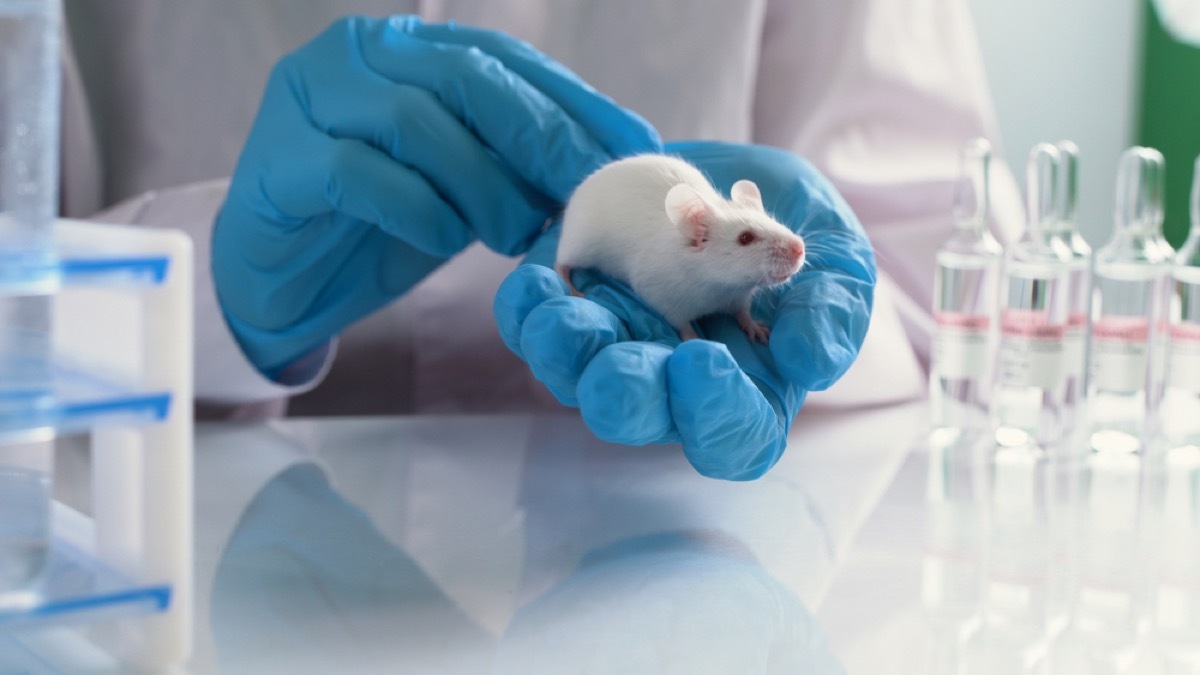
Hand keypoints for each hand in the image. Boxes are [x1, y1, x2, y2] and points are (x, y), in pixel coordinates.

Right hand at [213, 16, 659, 377]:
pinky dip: (417, 209)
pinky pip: (358, 173)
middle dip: (541, 137)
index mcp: (408, 48)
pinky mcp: (277, 159)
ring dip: (484, 184)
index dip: (577, 101)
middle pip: (467, 79)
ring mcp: (309, 100)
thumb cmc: (380, 227)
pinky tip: (443, 239)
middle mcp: (356, 55)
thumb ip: (519, 165)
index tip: (636, 147)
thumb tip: (612, 169)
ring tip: (517, 234)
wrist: (281, 281)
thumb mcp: (466, 189)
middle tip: (585, 195)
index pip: (507, 61)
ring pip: (417, 121)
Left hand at [494, 141, 874, 479]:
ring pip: (578, 379)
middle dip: (626, 396)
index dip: (715, 416)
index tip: (700, 361)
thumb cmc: (790, 240)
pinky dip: (529, 310)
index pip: (734, 438)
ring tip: (565, 315)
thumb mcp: (838, 264)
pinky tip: (536, 282)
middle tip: (616, 369)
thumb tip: (808, 364)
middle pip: (644, 417)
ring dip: (567, 353)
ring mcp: (618, 348)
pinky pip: (536, 328)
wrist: (721, 180)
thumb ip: (831, 314)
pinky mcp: (572, 312)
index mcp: (746, 391)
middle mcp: (673, 383)